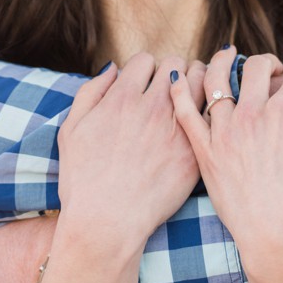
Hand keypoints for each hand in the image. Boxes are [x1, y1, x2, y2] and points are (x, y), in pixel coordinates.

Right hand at [57, 53, 201, 243]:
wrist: (106, 222)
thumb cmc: (83, 179)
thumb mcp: (71, 129)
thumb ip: (91, 91)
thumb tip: (113, 68)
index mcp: (122, 99)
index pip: (145, 60)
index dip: (144, 68)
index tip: (144, 82)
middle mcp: (151, 107)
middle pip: (175, 65)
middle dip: (173, 71)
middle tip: (172, 86)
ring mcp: (176, 129)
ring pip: (200, 83)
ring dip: (197, 83)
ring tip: (193, 95)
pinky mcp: (194, 152)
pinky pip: (211, 115)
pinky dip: (209, 110)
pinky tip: (205, 117)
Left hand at [170, 48, 282, 262]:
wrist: (277, 242)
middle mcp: (254, 114)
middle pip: (255, 67)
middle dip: (267, 62)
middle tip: (273, 69)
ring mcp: (225, 131)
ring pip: (215, 79)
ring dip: (222, 62)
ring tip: (227, 56)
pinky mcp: (204, 151)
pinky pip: (184, 111)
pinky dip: (180, 90)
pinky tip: (180, 77)